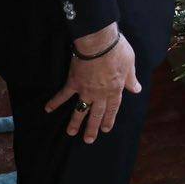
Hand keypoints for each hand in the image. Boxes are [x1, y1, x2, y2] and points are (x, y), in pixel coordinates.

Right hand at [45, 24, 140, 143]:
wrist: (99, 43)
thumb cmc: (117, 50)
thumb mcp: (130, 64)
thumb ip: (131, 79)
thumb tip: (136, 89)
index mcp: (115, 90)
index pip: (112, 109)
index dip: (109, 119)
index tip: (106, 129)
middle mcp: (100, 94)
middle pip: (96, 114)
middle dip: (92, 128)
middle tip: (88, 140)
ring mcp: (86, 90)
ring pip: (81, 109)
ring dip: (75, 122)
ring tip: (71, 133)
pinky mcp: (74, 82)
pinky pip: (63, 95)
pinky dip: (55, 102)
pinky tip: (48, 109)